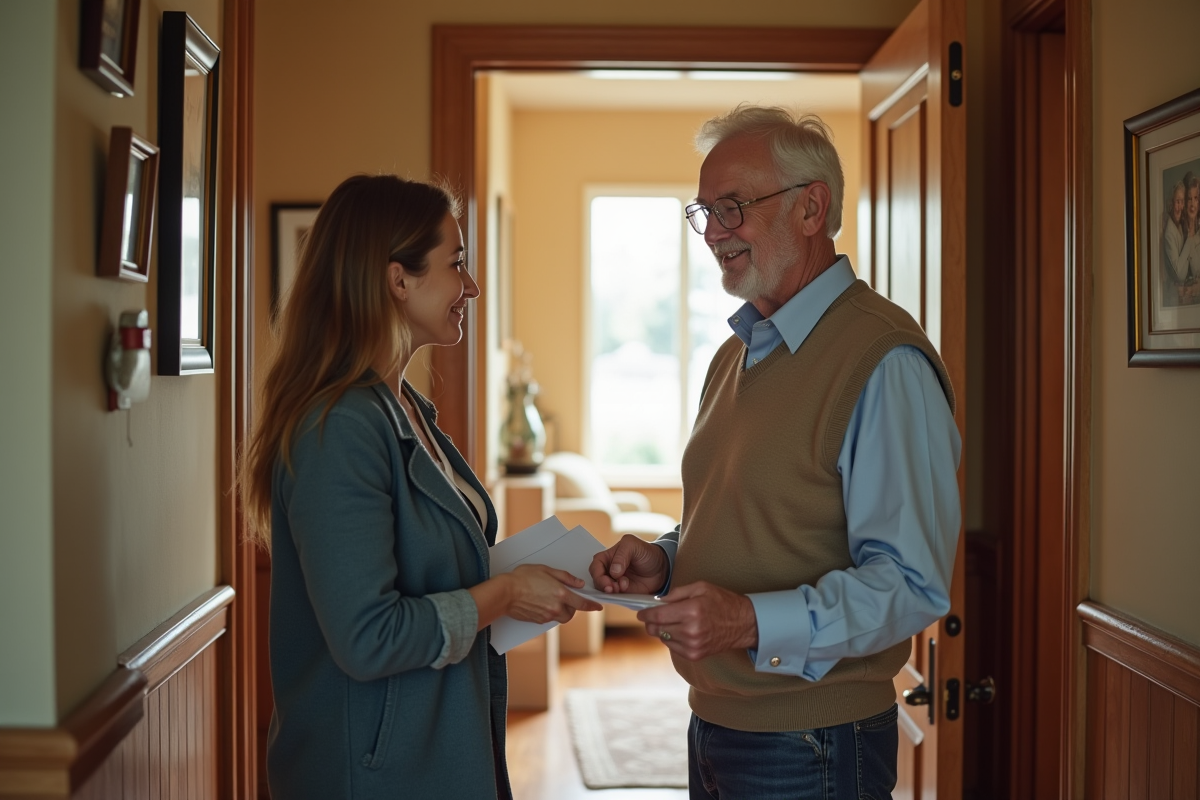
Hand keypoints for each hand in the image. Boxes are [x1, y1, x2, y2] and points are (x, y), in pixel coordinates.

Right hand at [503, 564, 601, 624]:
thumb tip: (579, 584)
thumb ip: (565, 577)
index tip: (598, 607)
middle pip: (572, 613)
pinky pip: (549, 619)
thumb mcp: (546, 570)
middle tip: (565, 597)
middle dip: (572, 607)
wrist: (505, 593)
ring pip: (561, 618)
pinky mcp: (538, 621)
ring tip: (551, 600)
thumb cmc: (523, 578)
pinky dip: (550, 613)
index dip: (592, 605)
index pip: (582, 603)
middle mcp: (555, 607)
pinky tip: (541, 603)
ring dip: (561, 611)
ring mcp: (547, 616)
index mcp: (560, 594)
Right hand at [589, 535, 668, 594]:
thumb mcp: (632, 545)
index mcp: (607, 557)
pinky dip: (618, 597)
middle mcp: (609, 571)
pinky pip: (615, 597)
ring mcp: (616, 583)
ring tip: (623, 588)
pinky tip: (626, 592)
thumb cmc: (646, 552)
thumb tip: (613, 571)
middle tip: (613, 588)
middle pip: (597, 580)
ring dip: (611, 591)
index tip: (607, 581)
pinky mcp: (623, 593)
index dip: (598, 575)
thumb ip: (621, 555)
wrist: (663, 567)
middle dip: (603, 585)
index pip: (595, 566)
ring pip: (605, 590)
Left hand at [637, 581, 757, 661]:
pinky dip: (671, 639)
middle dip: (650, 622)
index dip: (645, 614)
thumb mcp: (701, 587)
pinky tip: (679, 631)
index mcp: (692, 611)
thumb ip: (677, 593)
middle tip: (651, 616)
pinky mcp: (695, 655)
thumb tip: (657, 601)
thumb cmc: (722, 602)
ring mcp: (692, 645)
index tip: (641, 612)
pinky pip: (672, 647)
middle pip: (657, 629)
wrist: (743, 623)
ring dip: (661, 630)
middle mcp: (690, 630)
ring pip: (663, 638)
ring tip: (669, 622)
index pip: (658, 615)